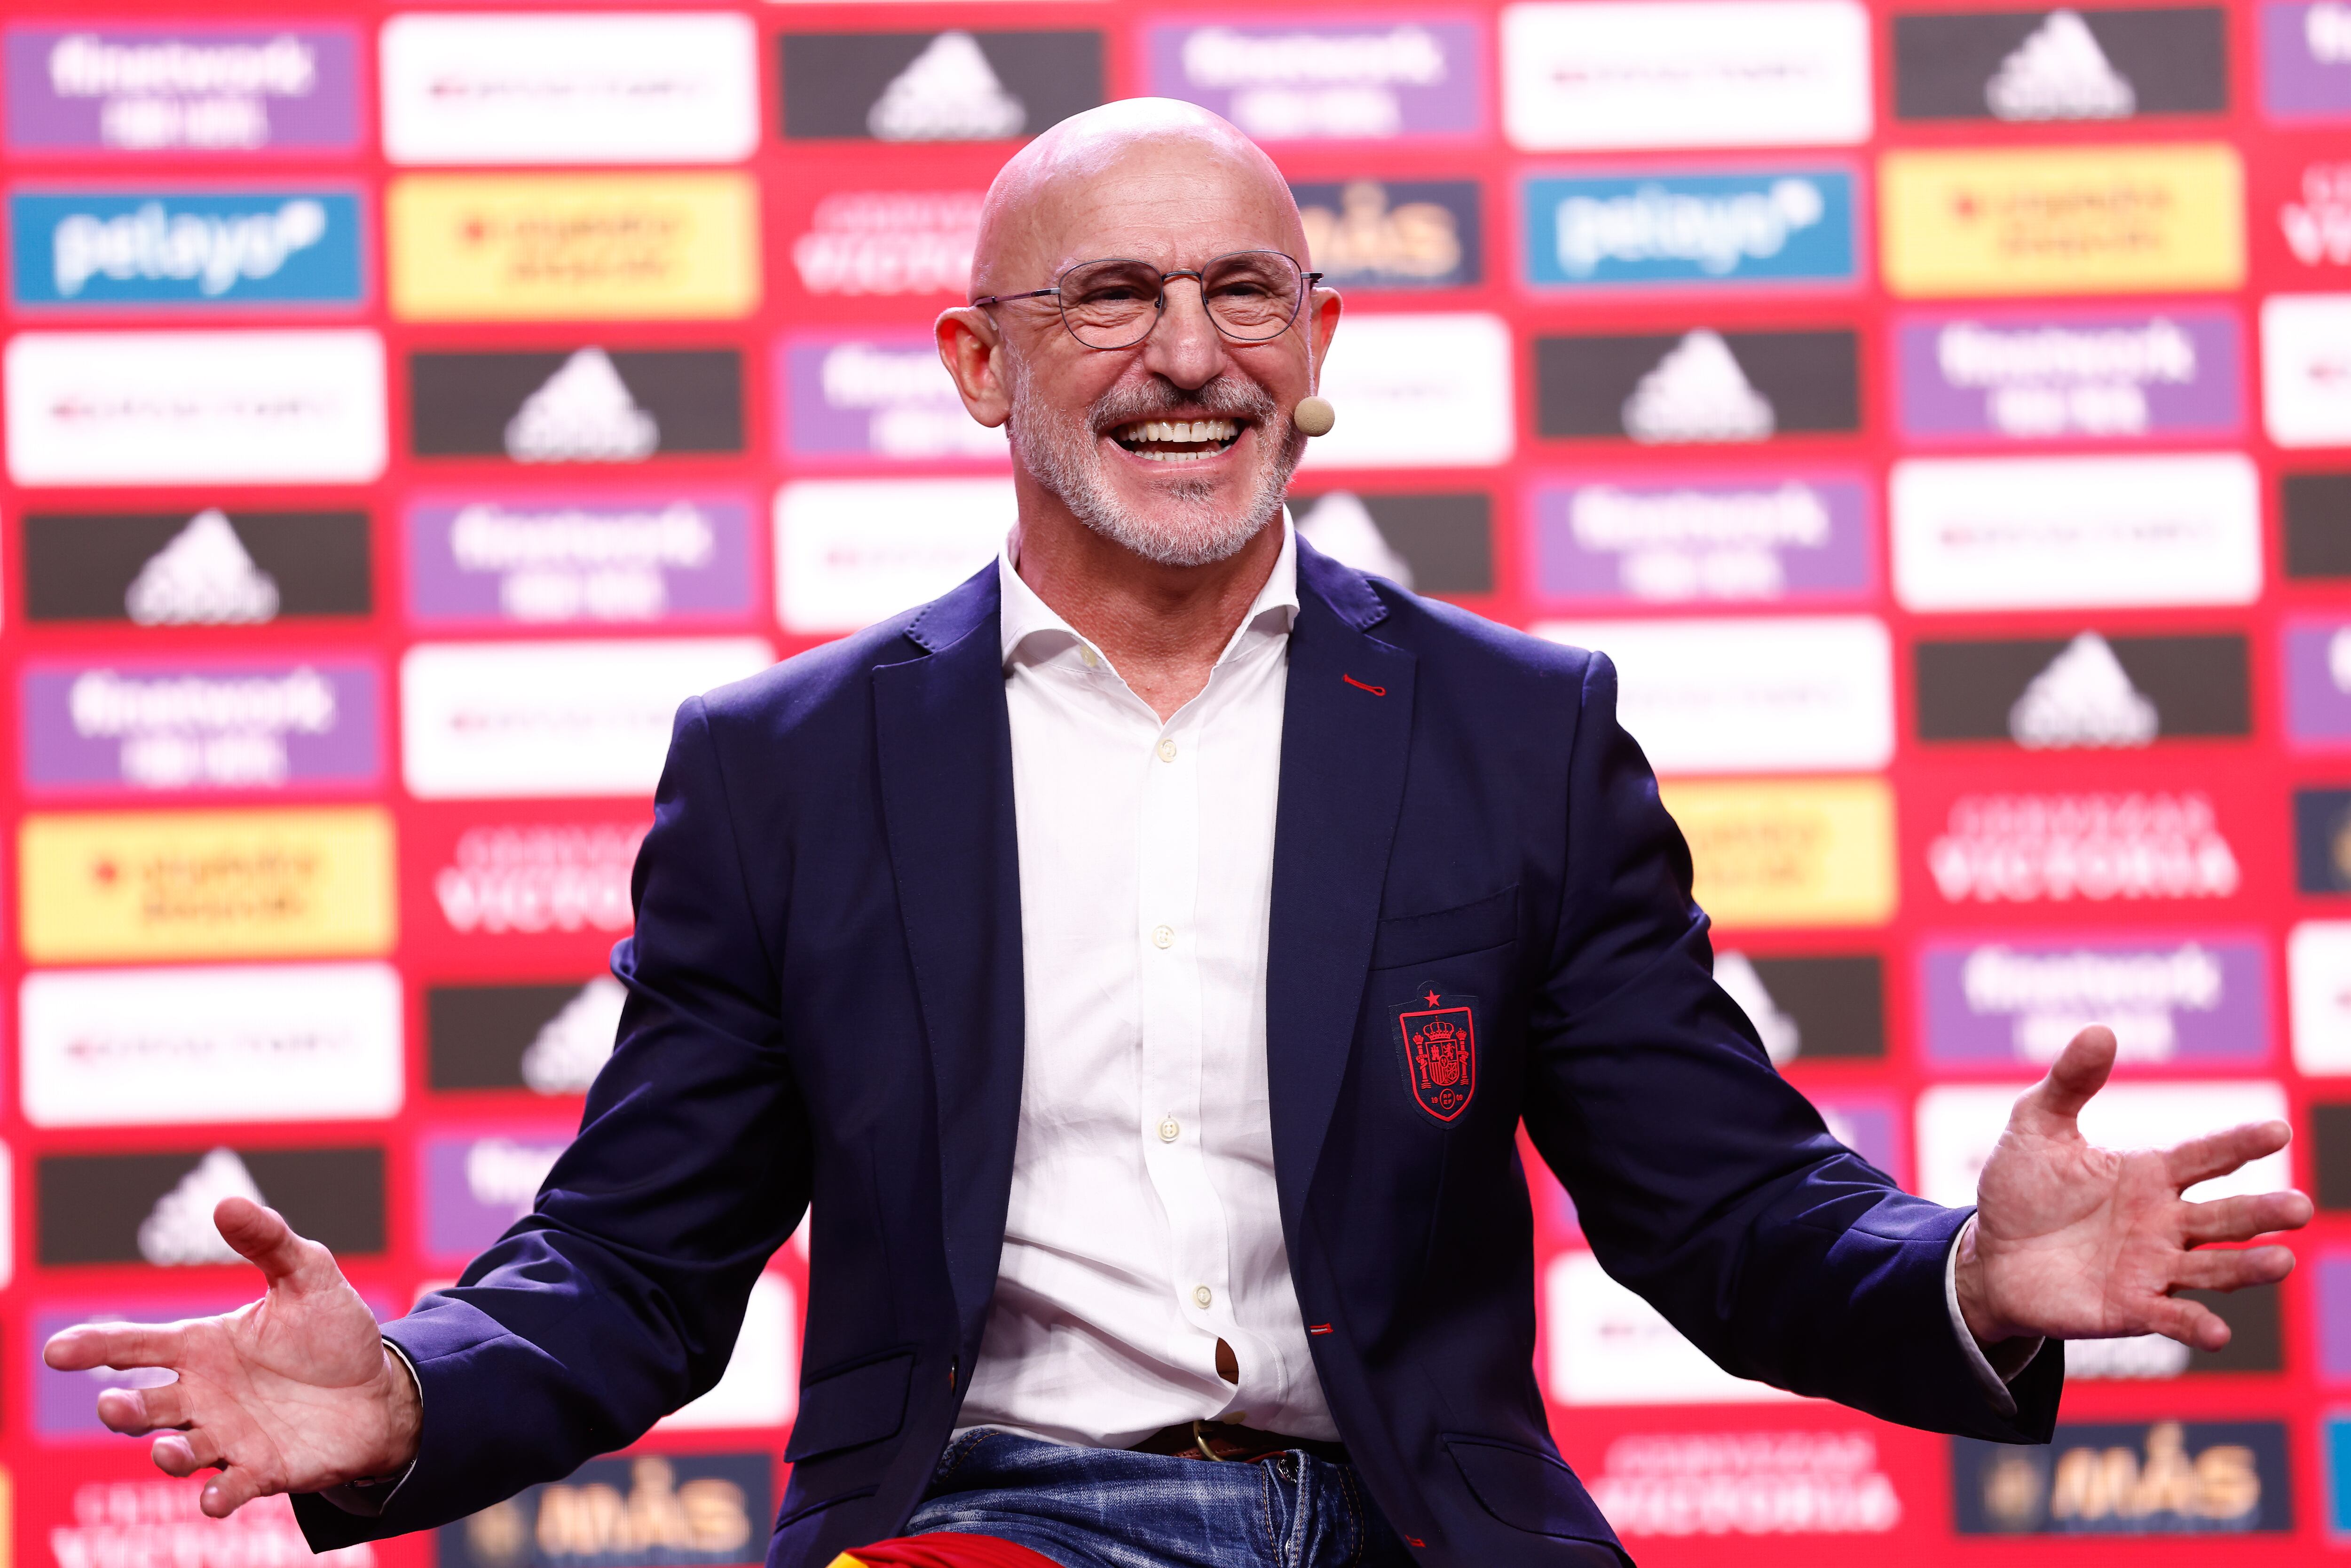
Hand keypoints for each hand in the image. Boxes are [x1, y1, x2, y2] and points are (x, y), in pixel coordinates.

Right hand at [42, 1197, 420, 1517]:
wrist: (380, 1390)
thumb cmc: (333, 1333)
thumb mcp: (309, 1275)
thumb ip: (269, 1241)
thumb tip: (226, 1203)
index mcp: (202, 1346)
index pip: (136, 1345)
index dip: (94, 1347)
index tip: (57, 1351)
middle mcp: (203, 1396)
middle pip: (146, 1406)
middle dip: (124, 1409)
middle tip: (114, 1405)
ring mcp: (228, 1436)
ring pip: (178, 1451)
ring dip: (167, 1454)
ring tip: (166, 1450)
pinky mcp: (263, 1470)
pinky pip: (230, 1488)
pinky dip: (219, 1495)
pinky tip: (216, 1497)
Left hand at [1954, 1025, 2313, 1351]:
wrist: (1988, 1254)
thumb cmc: (2021, 1188)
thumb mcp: (2036, 1126)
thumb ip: (2070, 1082)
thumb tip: (2100, 1030)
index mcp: (2149, 1175)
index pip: (2205, 1156)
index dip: (2240, 1144)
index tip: (2278, 1130)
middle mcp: (2164, 1223)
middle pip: (2225, 1216)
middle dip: (2263, 1213)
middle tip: (2299, 1208)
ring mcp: (2152, 1268)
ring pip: (2214, 1269)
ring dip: (2248, 1268)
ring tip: (2282, 1261)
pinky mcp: (2130, 1308)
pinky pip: (2170, 1316)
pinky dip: (2195, 1325)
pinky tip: (2218, 1332)